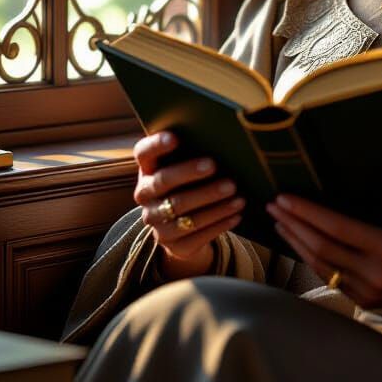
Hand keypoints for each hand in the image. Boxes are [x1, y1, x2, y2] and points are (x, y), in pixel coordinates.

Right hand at [132, 132, 244, 280]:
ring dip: (211, 202)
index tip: (175, 137)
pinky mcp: (172, 245)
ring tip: (237, 195)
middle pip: (163, 181)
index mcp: (148, 170)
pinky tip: (236, 214)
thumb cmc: (192, 185)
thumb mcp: (187, 168)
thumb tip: (222, 140)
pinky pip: (195, 234)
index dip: (156, 144)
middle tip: (214, 165)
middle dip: (189, 172)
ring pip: (181, 210)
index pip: (143, 153)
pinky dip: (218, 224)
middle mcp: (145, 196)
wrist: (185, 228)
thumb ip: (195, 154)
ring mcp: (156, 222)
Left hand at [266, 171, 381, 337]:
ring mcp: (370, 292)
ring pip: (322, 266)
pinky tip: (301, 245)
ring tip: (278, 222)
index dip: (308, 213)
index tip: (285, 198)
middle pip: (321, 248)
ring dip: (296, 243)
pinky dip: (312, 260)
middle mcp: (375, 274)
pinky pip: (332, 278)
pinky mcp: (368, 302)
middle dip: (293, 225)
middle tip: (271, 205)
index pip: (338, 228)